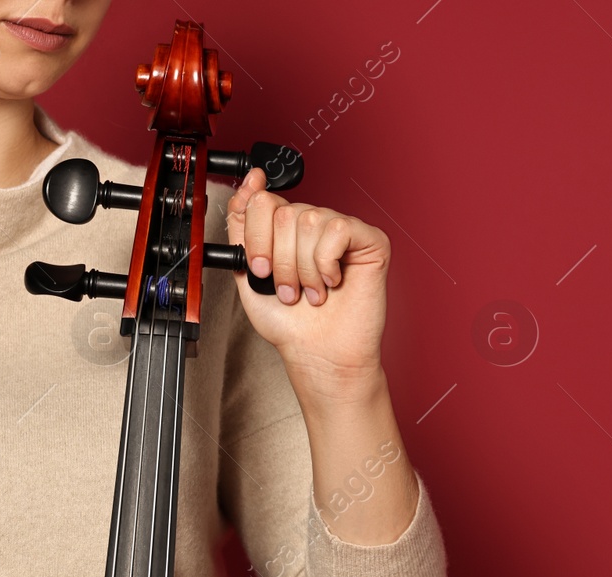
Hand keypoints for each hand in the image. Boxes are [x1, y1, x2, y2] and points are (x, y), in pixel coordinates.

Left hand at [225, 166, 391, 407]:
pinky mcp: (370, 241)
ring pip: (310, 220)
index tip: (260, 267)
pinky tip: (332, 282)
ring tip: (311, 292)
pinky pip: (338, 229)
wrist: (318, 356)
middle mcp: (315, 225)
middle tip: (288, 290)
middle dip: (280, 261)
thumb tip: (247, 185)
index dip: (256, 236)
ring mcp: (343, 231)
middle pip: (284, 212)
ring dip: (303, 268)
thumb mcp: (247, 274)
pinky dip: (327, 262)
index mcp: (287, 230)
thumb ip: (241, 228)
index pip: (262, 201)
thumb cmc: (290, 325)